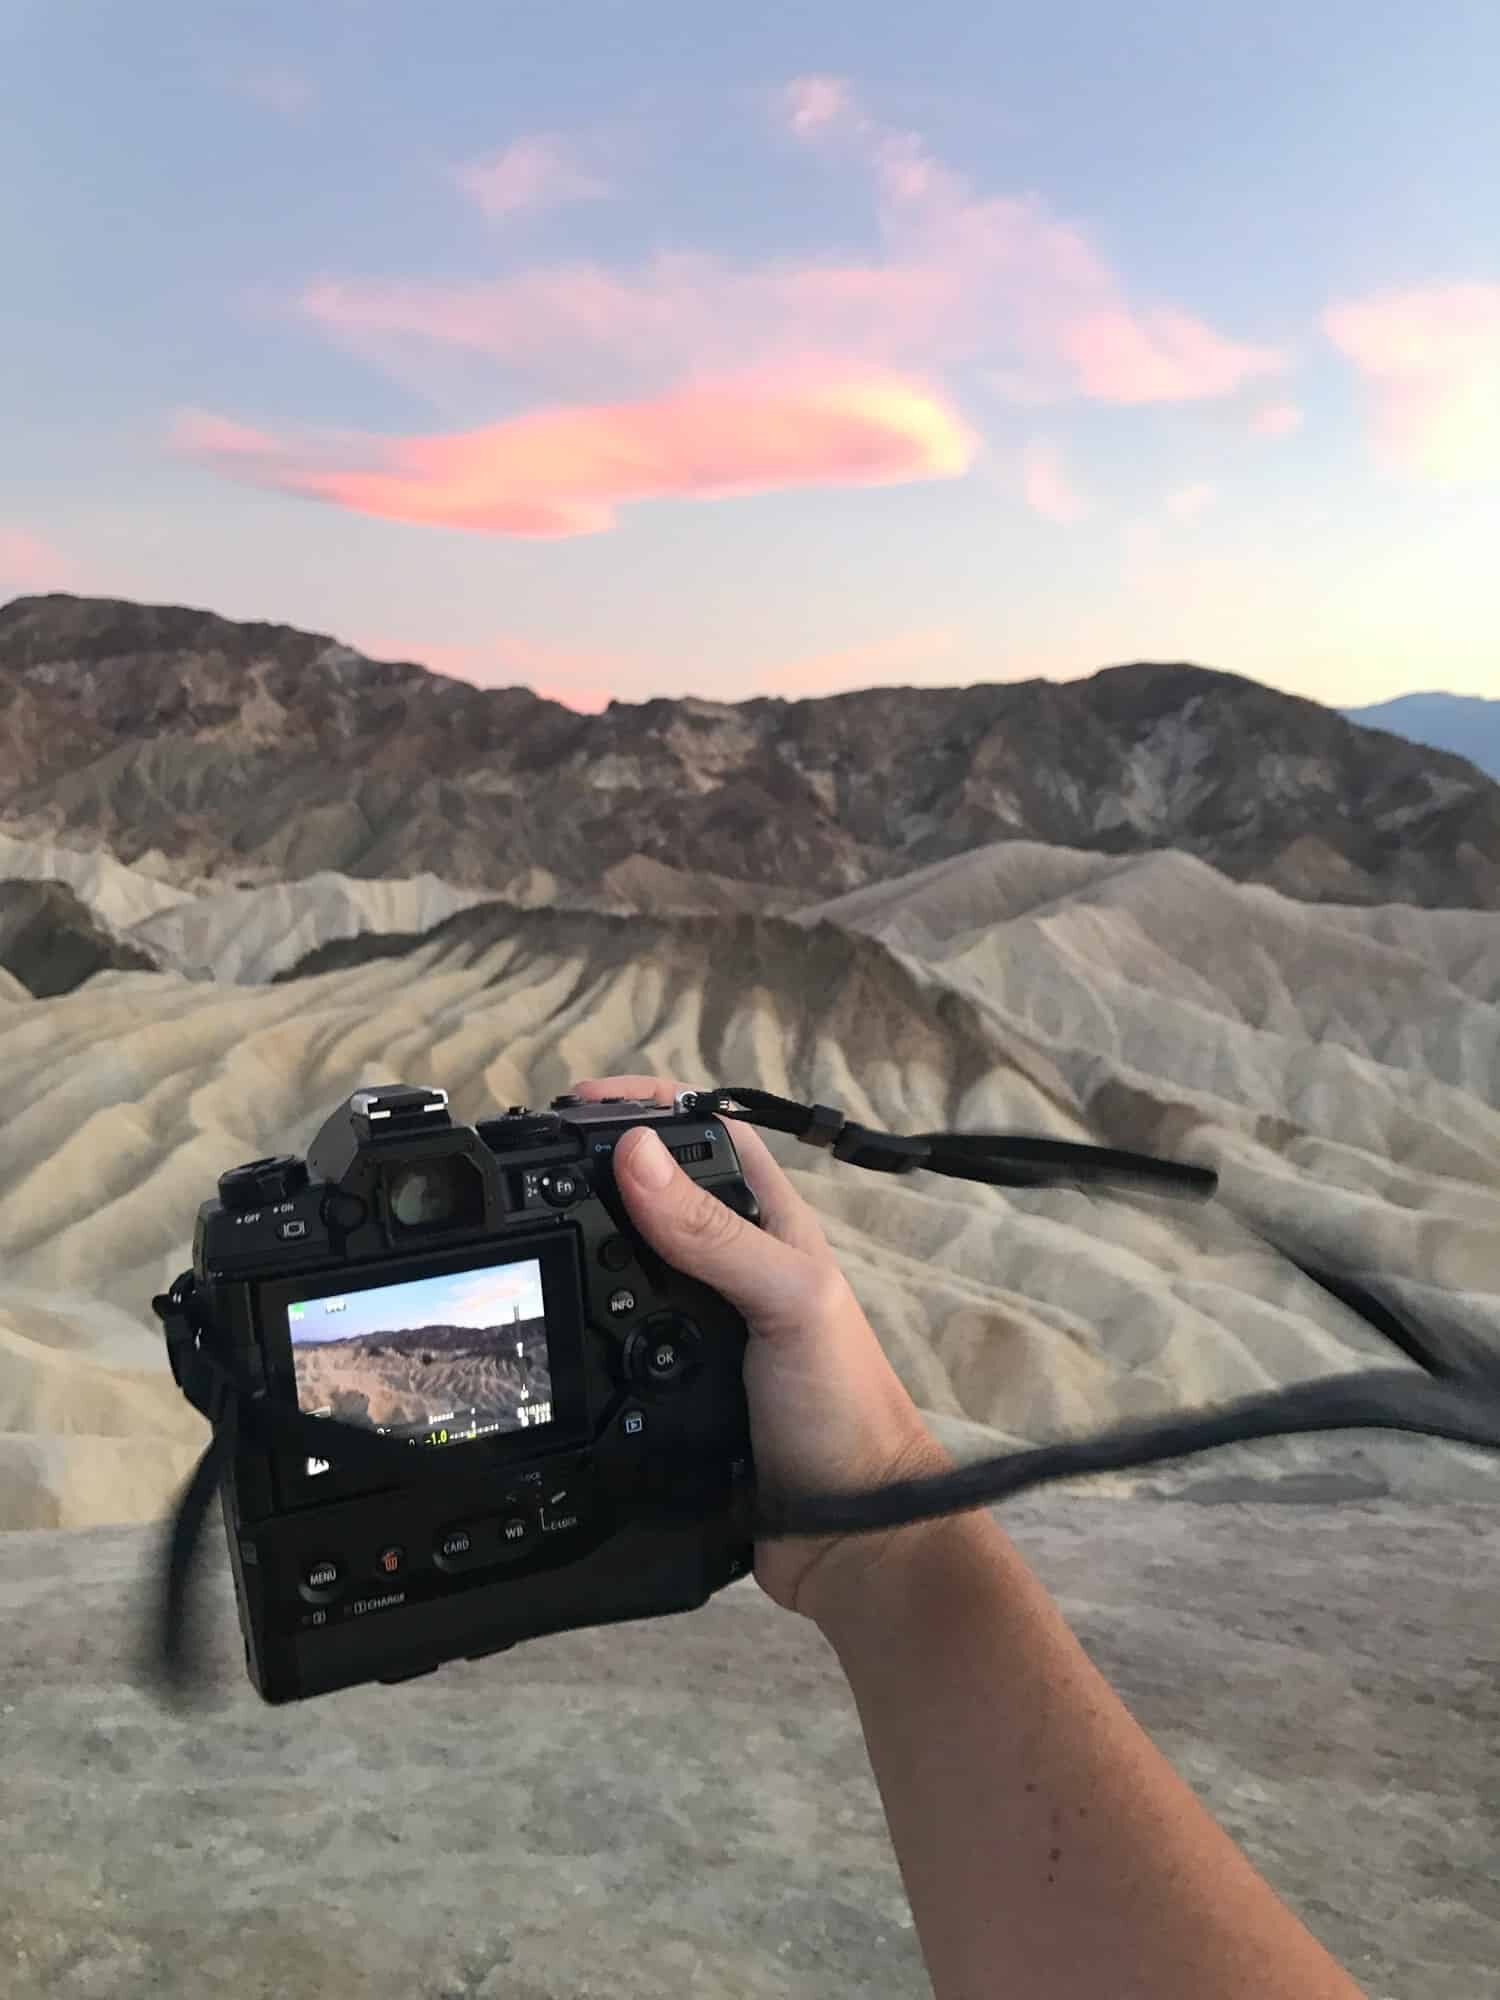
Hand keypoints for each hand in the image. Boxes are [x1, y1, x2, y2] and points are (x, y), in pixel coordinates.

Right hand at [568, 1075, 954, 1625]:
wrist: (850, 1537)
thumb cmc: (841, 1404)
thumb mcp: (785, 1301)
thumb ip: (714, 1232)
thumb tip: (633, 1153)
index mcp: (768, 1228)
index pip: (705, 1136)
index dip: (647, 1108)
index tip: (574, 1103)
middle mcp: (730, 1269)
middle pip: (650, 1199)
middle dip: (590, 1176)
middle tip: (521, 1172)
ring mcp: (698, 1331)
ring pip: (622, 1270)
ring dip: (575, 1251)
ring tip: (515, 1239)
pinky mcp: (669, 1390)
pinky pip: (611, 1344)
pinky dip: (575, 1329)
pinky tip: (539, 1327)